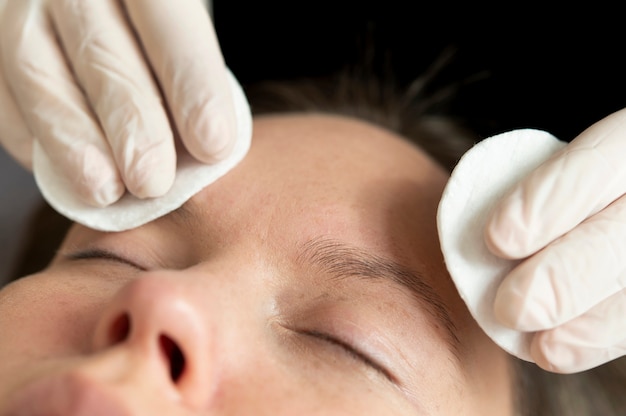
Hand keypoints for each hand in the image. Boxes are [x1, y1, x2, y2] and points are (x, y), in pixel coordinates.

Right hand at [0, 0, 235, 206]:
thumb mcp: (181, 28)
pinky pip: (1, 94)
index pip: (167, 20)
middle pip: (100, 51)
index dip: (192, 84)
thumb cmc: (153, 29)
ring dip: (73, 141)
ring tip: (105, 191)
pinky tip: (67, 173)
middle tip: (153, 181)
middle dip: (131, 124)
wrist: (95, 8)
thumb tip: (205, 150)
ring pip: (36, 73)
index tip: (213, 144)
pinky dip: (31, 138)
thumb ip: (189, 72)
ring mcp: (20, 6)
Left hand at [485, 107, 625, 372]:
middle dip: (564, 278)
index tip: (496, 240)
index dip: (547, 203)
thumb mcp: (568, 158)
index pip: (598, 165)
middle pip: (624, 235)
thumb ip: (542, 185)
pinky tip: (559, 351)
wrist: (614, 200)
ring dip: (589, 323)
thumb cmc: (573, 182)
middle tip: (511, 307)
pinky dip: (601, 339)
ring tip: (540, 344)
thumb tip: (483, 241)